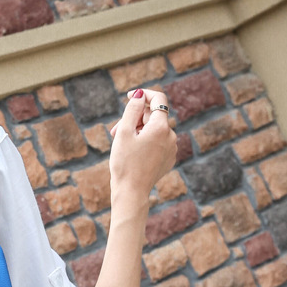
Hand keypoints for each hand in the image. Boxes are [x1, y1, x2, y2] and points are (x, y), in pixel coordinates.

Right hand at [109, 88, 176, 210]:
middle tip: (115, 131)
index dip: (143, 95)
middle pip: (153, 117)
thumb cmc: (124, 163)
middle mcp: (171, 135)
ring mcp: (172, 148)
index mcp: (161, 127)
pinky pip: (158, 143)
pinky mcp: (168, 159)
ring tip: (121, 144)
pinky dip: (145, 142)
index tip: (130, 96)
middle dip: (135, 119)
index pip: (158, 99)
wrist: (131, 191)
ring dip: (138, 132)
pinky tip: (132, 153)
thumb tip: (140, 94)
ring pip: (154, 131)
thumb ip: (132, 110)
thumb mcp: (123, 133)